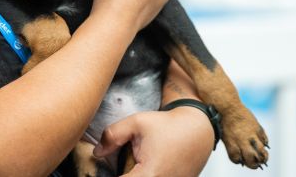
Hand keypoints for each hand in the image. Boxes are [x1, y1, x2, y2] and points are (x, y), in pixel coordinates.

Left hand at [93, 109, 214, 176]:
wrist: (197, 130)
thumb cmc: (169, 126)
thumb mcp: (136, 123)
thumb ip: (112, 136)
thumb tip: (98, 152)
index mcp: (150, 175)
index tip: (99, 171)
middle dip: (121, 174)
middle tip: (121, 162)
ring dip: (132, 174)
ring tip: (132, 163)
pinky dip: (143, 174)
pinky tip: (142, 166)